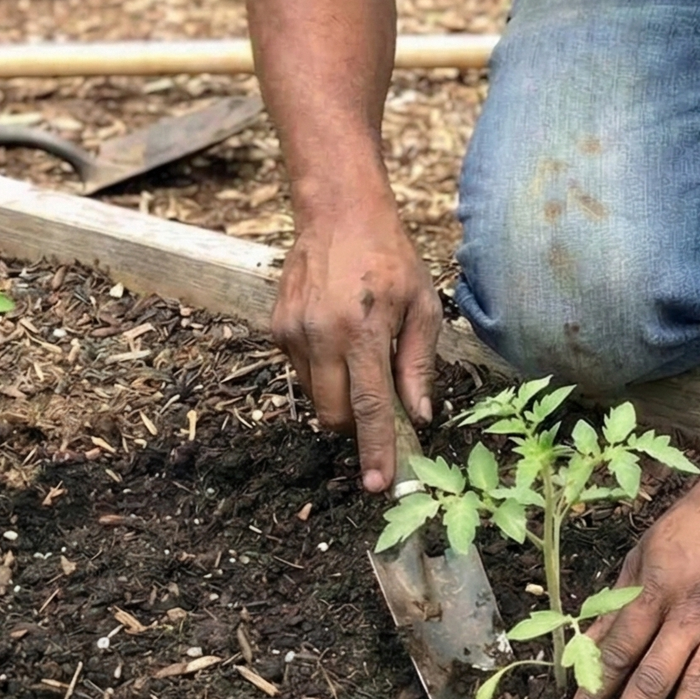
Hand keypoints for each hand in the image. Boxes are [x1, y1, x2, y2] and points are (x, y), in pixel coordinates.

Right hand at [271, 208, 439, 491]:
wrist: (339, 214)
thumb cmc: (391, 258)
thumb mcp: (423, 305)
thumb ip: (419, 364)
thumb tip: (419, 415)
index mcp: (363, 331)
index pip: (370, 406)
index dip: (375, 449)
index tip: (379, 484)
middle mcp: (321, 335)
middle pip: (334, 414)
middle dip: (356, 425)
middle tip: (379, 403)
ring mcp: (293, 333)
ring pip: (315, 397)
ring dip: (339, 392)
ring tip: (359, 349)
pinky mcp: (276, 329)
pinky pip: (301, 372)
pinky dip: (322, 368)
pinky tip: (337, 333)